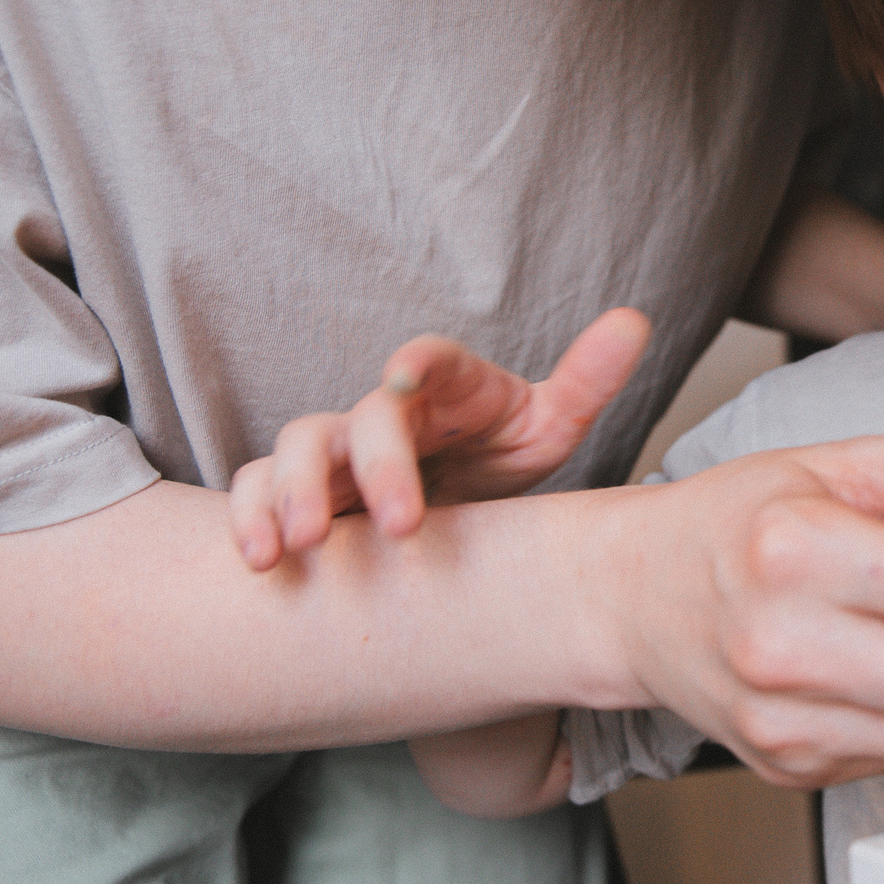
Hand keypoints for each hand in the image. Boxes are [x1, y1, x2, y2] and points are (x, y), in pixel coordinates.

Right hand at [231, 307, 651, 571]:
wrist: (457, 505)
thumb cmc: (497, 455)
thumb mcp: (546, 425)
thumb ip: (583, 381)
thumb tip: (635, 321)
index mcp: (445, 387)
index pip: (428, 362)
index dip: (414, 367)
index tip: (405, 380)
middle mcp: (384, 411)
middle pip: (364, 419)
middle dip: (375, 468)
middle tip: (401, 526)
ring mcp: (336, 450)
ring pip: (296, 450)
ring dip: (291, 494)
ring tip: (300, 547)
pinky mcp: (302, 492)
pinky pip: (255, 490)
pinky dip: (249, 517)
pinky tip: (261, 561)